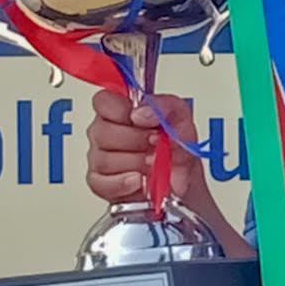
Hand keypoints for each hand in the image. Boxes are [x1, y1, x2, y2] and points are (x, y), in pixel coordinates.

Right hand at [85, 89, 209, 208]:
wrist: (184, 179)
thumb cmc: (177, 146)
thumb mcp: (181, 118)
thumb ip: (163, 107)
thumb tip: (141, 112)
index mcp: (120, 110)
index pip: (103, 101)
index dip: (120, 110)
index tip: (141, 119)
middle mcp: (106, 132)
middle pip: (102, 132)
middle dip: (136, 139)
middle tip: (156, 143)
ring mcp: (100, 158)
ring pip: (104, 159)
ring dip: (135, 162)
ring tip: (155, 162)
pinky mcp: (101, 183)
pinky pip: (103, 184)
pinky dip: (125, 183)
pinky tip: (140, 179)